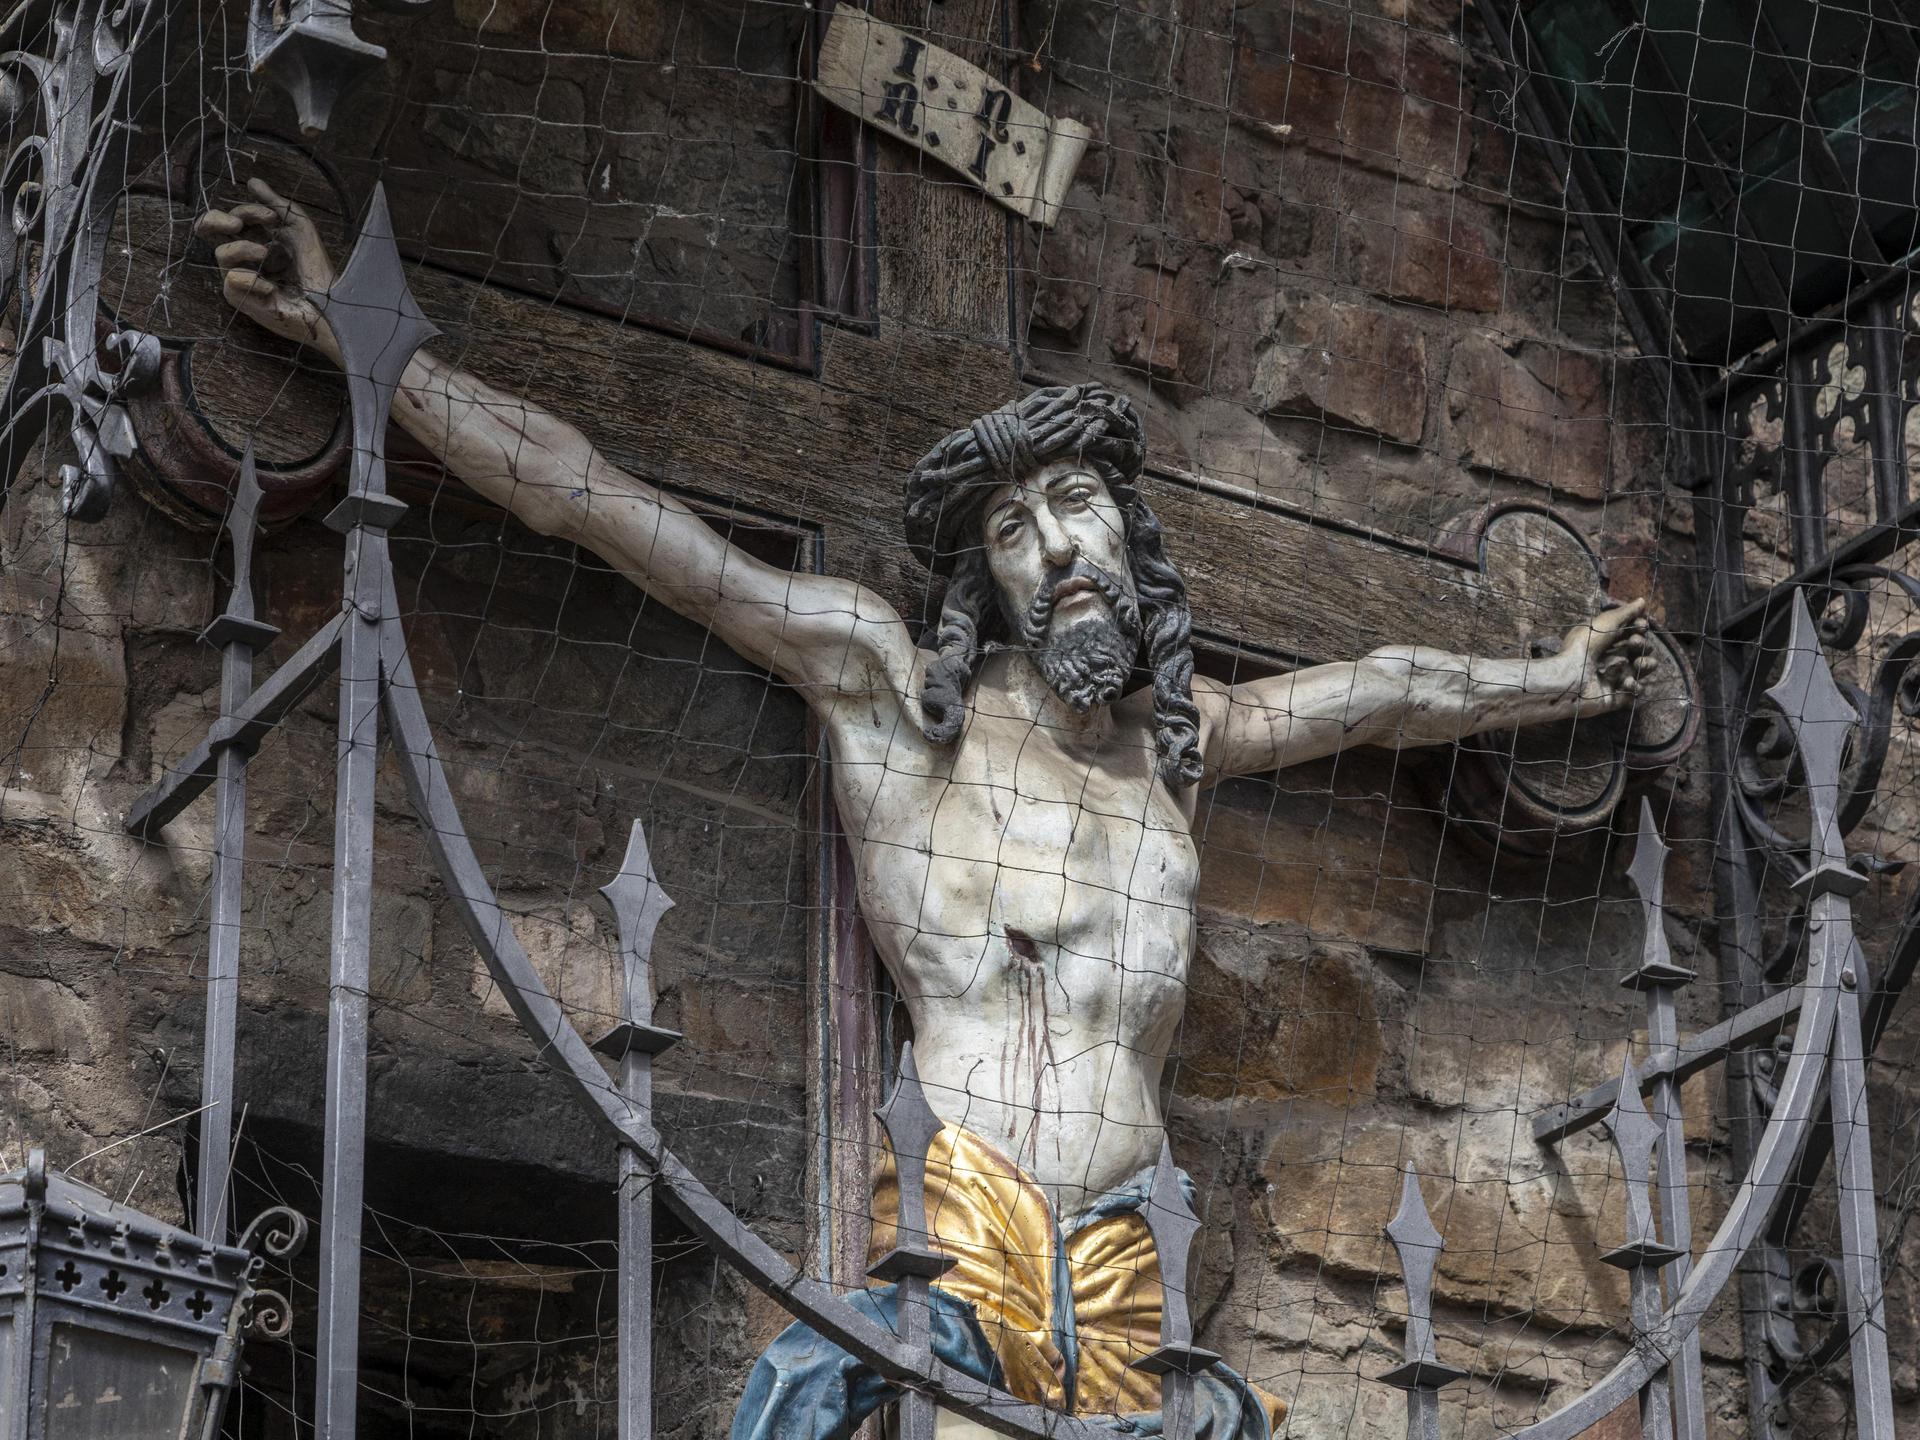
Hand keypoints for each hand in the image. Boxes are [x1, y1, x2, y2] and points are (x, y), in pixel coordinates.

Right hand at [196, 177, 341, 364]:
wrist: (330, 302)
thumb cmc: (316, 266)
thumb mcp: (299, 227)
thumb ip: (275, 204)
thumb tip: (252, 181)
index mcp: (254, 238)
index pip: (232, 217)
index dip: (247, 211)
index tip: (271, 218)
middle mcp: (244, 257)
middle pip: (208, 231)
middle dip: (215, 220)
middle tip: (236, 224)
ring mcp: (241, 279)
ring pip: (221, 254)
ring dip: (243, 248)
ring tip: (267, 254)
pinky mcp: (243, 301)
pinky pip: (230, 283)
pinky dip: (251, 280)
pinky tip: (272, 288)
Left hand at [1558, 598, 1656, 710]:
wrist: (1570, 677)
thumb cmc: (1584, 646)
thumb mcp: (1604, 623)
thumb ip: (1625, 612)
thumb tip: (1642, 601)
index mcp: (1608, 639)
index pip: (1635, 631)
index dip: (1641, 627)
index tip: (1640, 625)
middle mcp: (1613, 656)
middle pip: (1643, 649)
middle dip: (1642, 644)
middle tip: (1632, 643)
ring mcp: (1616, 676)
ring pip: (1645, 668)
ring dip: (1646, 664)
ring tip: (1635, 664)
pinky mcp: (1617, 695)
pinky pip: (1637, 691)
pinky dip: (1635, 686)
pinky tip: (1626, 682)